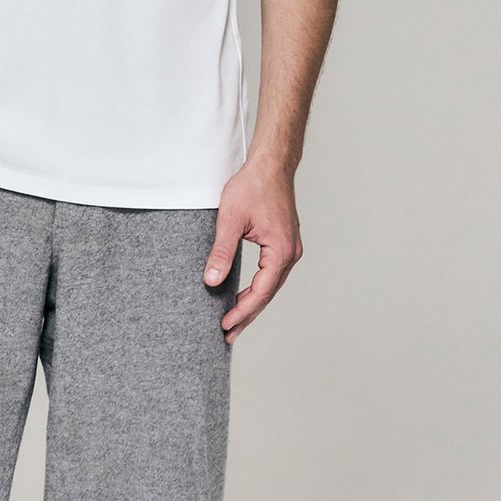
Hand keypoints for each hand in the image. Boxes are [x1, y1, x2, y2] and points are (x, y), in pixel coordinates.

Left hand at [202, 153, 302, 342]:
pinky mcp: (284, 244)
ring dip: (253, 304)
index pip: (261, 292)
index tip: (224, 325)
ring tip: (234, 322)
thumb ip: (221, 252)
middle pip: (268, 294)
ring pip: (271, 286)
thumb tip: (210, 281)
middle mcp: (290, 253)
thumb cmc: (253, 187)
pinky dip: (258, 289)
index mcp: (281, 251)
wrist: (271, 165)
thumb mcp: (230, 220)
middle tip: (227, 335)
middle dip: (247, 315)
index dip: (242, 311)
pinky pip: (272, 275)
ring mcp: (289, 249)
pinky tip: (245, 297)